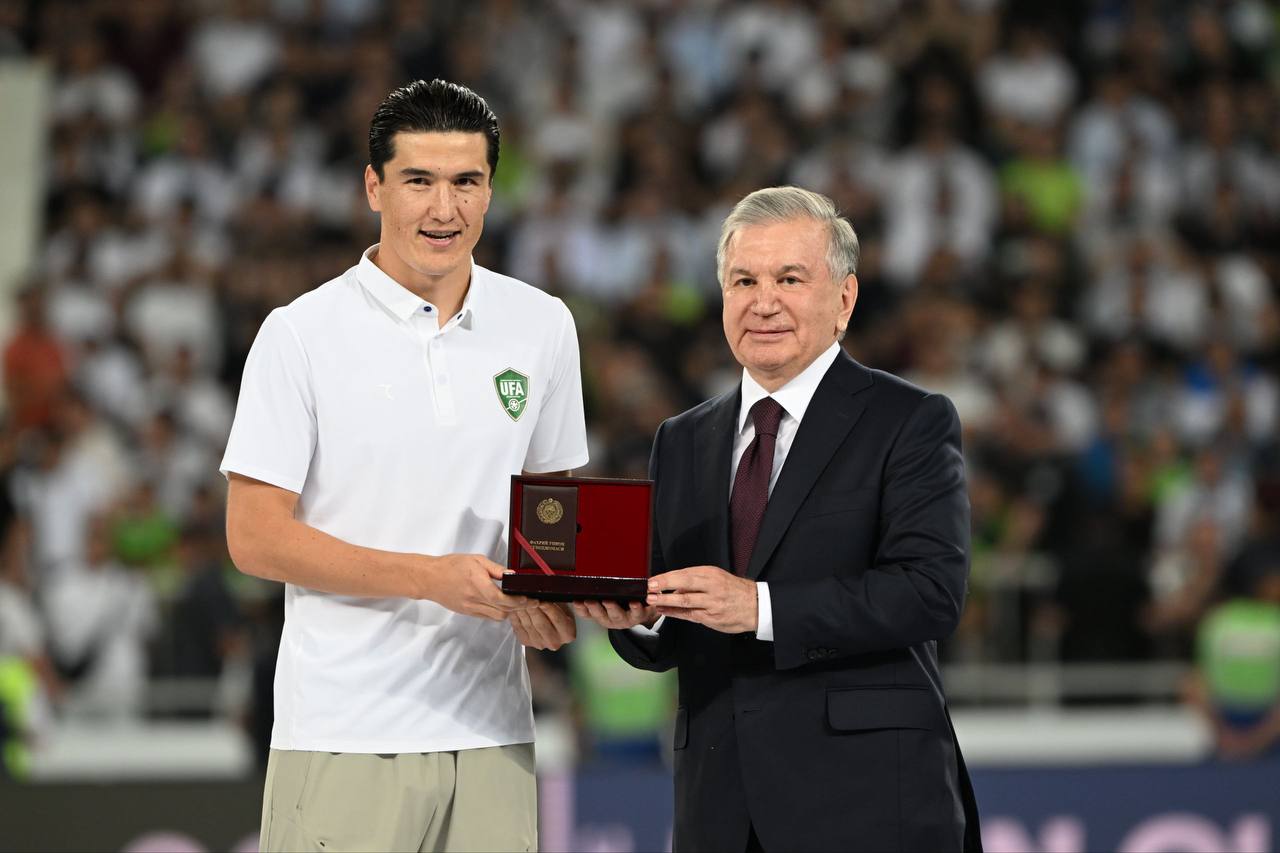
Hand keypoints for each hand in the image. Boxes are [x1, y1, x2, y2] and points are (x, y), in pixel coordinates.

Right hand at [418, 554, 536, 620]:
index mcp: (477, 583)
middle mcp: (474, 599)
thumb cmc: (451, 566)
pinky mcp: (468, 612)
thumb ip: (496, 569)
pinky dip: (498, 612)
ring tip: (517, 603)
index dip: (517, 601)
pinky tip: (502, 605)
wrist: (430, 579)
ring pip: (496, 617)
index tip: (528, 598)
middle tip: (529, 601)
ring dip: (509, 611)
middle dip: (518, 608)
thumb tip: (512, 575)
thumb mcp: (476, 560)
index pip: (500, 598)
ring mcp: (470, 608)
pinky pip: (488, 616)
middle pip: (502, 611)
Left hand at [510, 602, 576, 649]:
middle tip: (528, 596)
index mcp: (568, 634)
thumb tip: (548, 593)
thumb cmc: (557, 610)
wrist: (549, 622)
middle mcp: (554, 642)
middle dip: (533, 608)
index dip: (548, 608)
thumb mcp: (563, 605)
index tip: (541, 599)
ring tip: (519, 598)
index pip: (557, 619)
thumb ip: (558, 601)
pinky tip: (515, 606)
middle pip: (541, 623)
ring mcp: (539, 643)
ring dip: (522, 610)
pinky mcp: (526, 641)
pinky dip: (516, 615)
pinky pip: (518, 627)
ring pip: (528, 624)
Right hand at [573, 599, 657, 628]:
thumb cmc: (622, 605)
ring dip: (612, 609)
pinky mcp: (639, 615)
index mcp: (601, 615)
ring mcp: (624, 619)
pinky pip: (638, 612)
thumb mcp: (606, 603)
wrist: (643, 613)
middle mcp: (611, 619)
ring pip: (617, 615)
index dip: (580, 608)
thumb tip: (581, 579)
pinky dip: (636, 608)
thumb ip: (595, 593)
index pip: (586, 613)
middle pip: (600, 615)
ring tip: (608, 602)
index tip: (576, 601)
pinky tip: (635, 602)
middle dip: (594, 609)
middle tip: (589, 601)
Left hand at [646, 566, 756, 633]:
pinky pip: (690, 615)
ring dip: (667, 602)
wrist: (755, 606)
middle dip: (665, 586)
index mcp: (712, 574)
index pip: (685, 574)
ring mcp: (712, 604)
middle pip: (685, 584)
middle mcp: (712, 587)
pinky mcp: (712, 618)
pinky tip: (664, 612)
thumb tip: (674, 586)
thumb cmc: (734, 590)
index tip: (653, 580)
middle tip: (650, 588)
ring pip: (686, 602)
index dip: (667, 577)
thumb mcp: (717, 577)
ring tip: (653, 601)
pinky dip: (675, 613)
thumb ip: (696, 580)